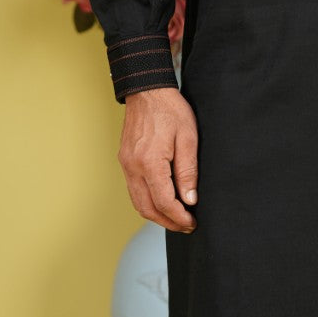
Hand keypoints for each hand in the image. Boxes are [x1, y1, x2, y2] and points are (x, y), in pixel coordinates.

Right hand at [118, 87, 198, 232]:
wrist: (147, 91)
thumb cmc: (171, 110)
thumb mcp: (188, 138)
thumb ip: (188, 171)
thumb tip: (190, 199)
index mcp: (150, 163)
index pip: (164, 202)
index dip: (179, 217)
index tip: (192, 222)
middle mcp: (133, 167)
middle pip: (147, 208)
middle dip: (167, 222)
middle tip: (186, 225)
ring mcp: (126, 165)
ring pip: (137, 202)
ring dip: (156, 215)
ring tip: (175, 217)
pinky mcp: (125, 161)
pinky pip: (133, 190)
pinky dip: (147, 202)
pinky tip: (161, 201)